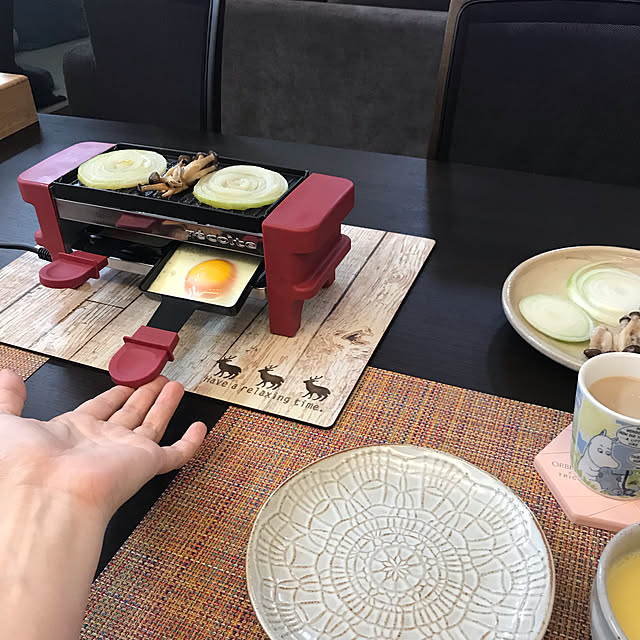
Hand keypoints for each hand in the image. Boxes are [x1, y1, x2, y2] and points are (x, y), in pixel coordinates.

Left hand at [0, 369, 206, 523]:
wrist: (45, 495)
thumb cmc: (23, 465)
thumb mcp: (5, 421)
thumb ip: (7, 398)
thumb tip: (7, 376)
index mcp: (72, 433)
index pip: (99, 408)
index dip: (113, 394)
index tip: (125, 383)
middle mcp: (101, 443)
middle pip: (129, 413)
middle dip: (143, 395)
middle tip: (157, 379)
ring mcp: (125, 454)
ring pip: (152, 425)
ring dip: (164, 405)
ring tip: (175, 386)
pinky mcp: (146, 464)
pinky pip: (176, 453)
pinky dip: (190, 442)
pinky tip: (199, 428)